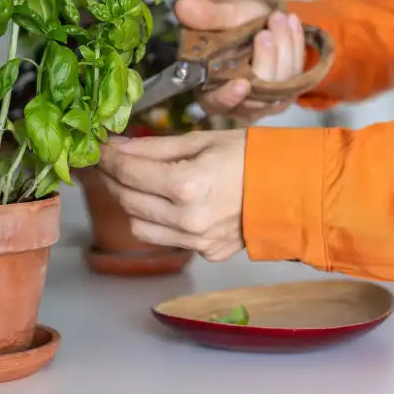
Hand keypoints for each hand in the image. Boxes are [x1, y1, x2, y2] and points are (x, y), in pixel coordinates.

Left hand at [97, 130, 246, 261]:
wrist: (295, 188)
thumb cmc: (253, 156)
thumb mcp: (201, 140)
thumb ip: (154, 147)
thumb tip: (117, 147)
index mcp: (187, 184)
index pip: (128, 171)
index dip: (107, 158)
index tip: (98, 149)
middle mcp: (188, 219)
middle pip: (127, 200)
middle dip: (113, 179)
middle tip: (110, 163)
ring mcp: (197, 241)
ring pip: (139, 226)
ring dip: (130, 203)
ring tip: (135, 183)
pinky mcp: (207, 253)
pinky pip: (165, 239)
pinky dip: (156, 221)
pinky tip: (163, 203)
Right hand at [174, 0, 306, 123]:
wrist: (258, 19)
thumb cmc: (233, 22)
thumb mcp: (220, 15)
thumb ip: (205, 16)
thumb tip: (182, 6)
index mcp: (210, 88)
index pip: (217, 102)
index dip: (228, 97)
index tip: (242, 84)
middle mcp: (238, 102)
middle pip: (256, 96)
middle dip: (266, 60)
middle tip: (266, 30)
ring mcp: (265, 99)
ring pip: (280, 84)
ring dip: (283, 48)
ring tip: (279, 18)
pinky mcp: (287, 91)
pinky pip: (297, 73)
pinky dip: (295, 46)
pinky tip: (291, 24)